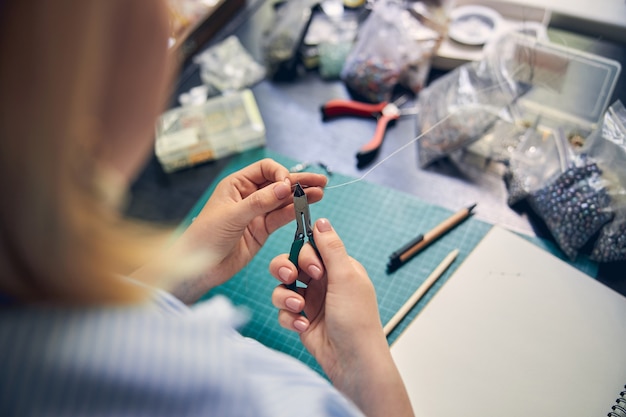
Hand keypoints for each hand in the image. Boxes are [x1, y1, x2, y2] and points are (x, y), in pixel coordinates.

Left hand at [137, 158, 326, 302]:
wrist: (199, 267)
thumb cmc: (206, 236)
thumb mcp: (232, 216)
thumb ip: (260, 202)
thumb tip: (284, 186)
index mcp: (237, 184)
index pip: (265, 169)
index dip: (280, 174)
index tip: (288, 184)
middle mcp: (248, 195)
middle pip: (278, 183)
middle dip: (298, 181)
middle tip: (320, 180)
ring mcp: (257, 213)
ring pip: (283, 200)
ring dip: (301, 196)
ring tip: (320, 192)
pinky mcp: (262, 230)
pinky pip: (281, 218)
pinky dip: (295, 212)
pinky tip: (308, 207)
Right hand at [269, 219, 413, 416]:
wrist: (353, 362)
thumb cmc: (357, 320)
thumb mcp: (346, 278)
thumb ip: (331, 248)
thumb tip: (322, 220)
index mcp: (338, 268)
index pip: (310, 247)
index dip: (303, 253)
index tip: (309, 266)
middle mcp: (323, 282)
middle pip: (290, 263)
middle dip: (285, 270)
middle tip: (291, 278)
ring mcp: (311, 301)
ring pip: (282, 287)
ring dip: (285, 297)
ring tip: (299, 307)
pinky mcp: (302, 319)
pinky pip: (282, 310)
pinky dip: (289, 317)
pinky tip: (303, 325)